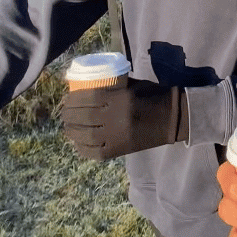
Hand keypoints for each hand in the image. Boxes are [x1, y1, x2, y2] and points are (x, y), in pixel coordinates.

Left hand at [60, 77, 188, 159]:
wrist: (172, 117)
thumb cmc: (152, 95)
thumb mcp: (132, 84)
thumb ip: (112, 85)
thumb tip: (89, 84)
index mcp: (120, 99)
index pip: (88, 99)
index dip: (73, 101)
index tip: (67, 99)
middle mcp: (116, 118)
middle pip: (84, 118)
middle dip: (69, 116)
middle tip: (64, 114)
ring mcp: (118, 136)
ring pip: (87, 136)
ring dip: (73, 132)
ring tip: (68, 128)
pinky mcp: (121, 150)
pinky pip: (96, 152)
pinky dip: (84, 148)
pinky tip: (78, 143)